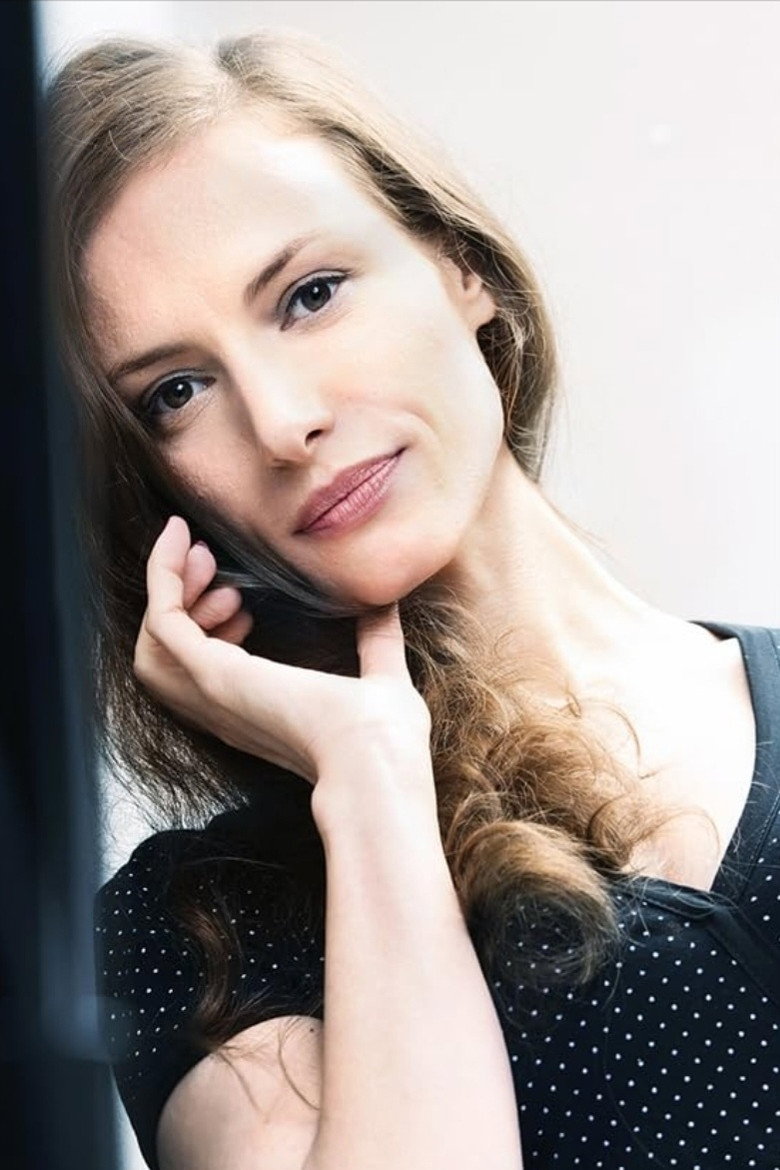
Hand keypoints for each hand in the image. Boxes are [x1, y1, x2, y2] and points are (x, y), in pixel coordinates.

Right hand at [133, 516, 433, 806]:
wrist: (377, 761)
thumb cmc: (385, 741)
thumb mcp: (381, 678)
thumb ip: (378, 642)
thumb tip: (385, 605)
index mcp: (257, 712)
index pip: (205, 672)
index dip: (209, 626)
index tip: (237, 593)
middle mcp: (224, 708)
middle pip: (167, 657)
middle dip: (180, 603)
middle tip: (206, 561)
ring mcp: (212, 691)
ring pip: (154, 642)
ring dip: (168, 591)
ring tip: (201, 556)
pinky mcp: (212, 673)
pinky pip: (164, 621)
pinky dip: (163, 579)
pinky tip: (181, 546)